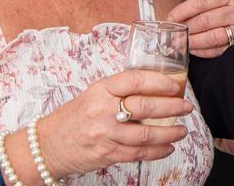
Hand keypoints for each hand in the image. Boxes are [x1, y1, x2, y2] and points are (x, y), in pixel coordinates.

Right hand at [38, 69, 192, 178]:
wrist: (47, 144)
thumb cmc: (74, 116)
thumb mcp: (94, 94)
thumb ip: (120, 90)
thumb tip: (156, 86)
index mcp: (101, 89)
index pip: (135, 80)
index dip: (160, 81)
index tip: (176, 85)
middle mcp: (103, 110)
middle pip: (145, 107)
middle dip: (172, 108)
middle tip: (186, 107)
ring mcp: (105, 134)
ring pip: (146, 134)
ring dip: (170, 133)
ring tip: (182, 130)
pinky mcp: (107, 154)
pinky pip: (138, 153)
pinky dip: (158, 151)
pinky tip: (168, 147)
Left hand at [167, 0, 233, 57]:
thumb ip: (212, 5)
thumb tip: (181, 16)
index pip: (202, 1)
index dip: (182, 10)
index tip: (170, 18)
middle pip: (204, 21)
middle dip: (184, 30)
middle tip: (171, 36)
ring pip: (210, 37)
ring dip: (192, 42)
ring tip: (180, 44)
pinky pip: (219, 49)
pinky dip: (203, 51)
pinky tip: (195, 50)